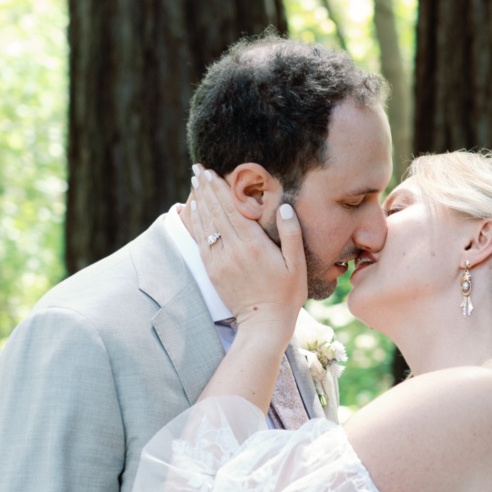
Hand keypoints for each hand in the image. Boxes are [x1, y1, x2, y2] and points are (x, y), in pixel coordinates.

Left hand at [185, 165, 305, 331]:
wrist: (264, 323)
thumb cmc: (287, 293)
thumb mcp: (297, 264)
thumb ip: (291, 234)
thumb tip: (284, 207)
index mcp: (253, 245)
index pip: (232, 209)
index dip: (220, 188)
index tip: (211, 171)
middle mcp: (233, 250)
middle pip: (215, 211)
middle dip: (205, 188)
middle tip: (197, 168)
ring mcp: (219, 260)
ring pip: (205, 224)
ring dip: (198, 201)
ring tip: (194, 182)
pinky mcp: (212, 270)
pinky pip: (200, 240)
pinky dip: (195, 222)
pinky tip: (193, 209)